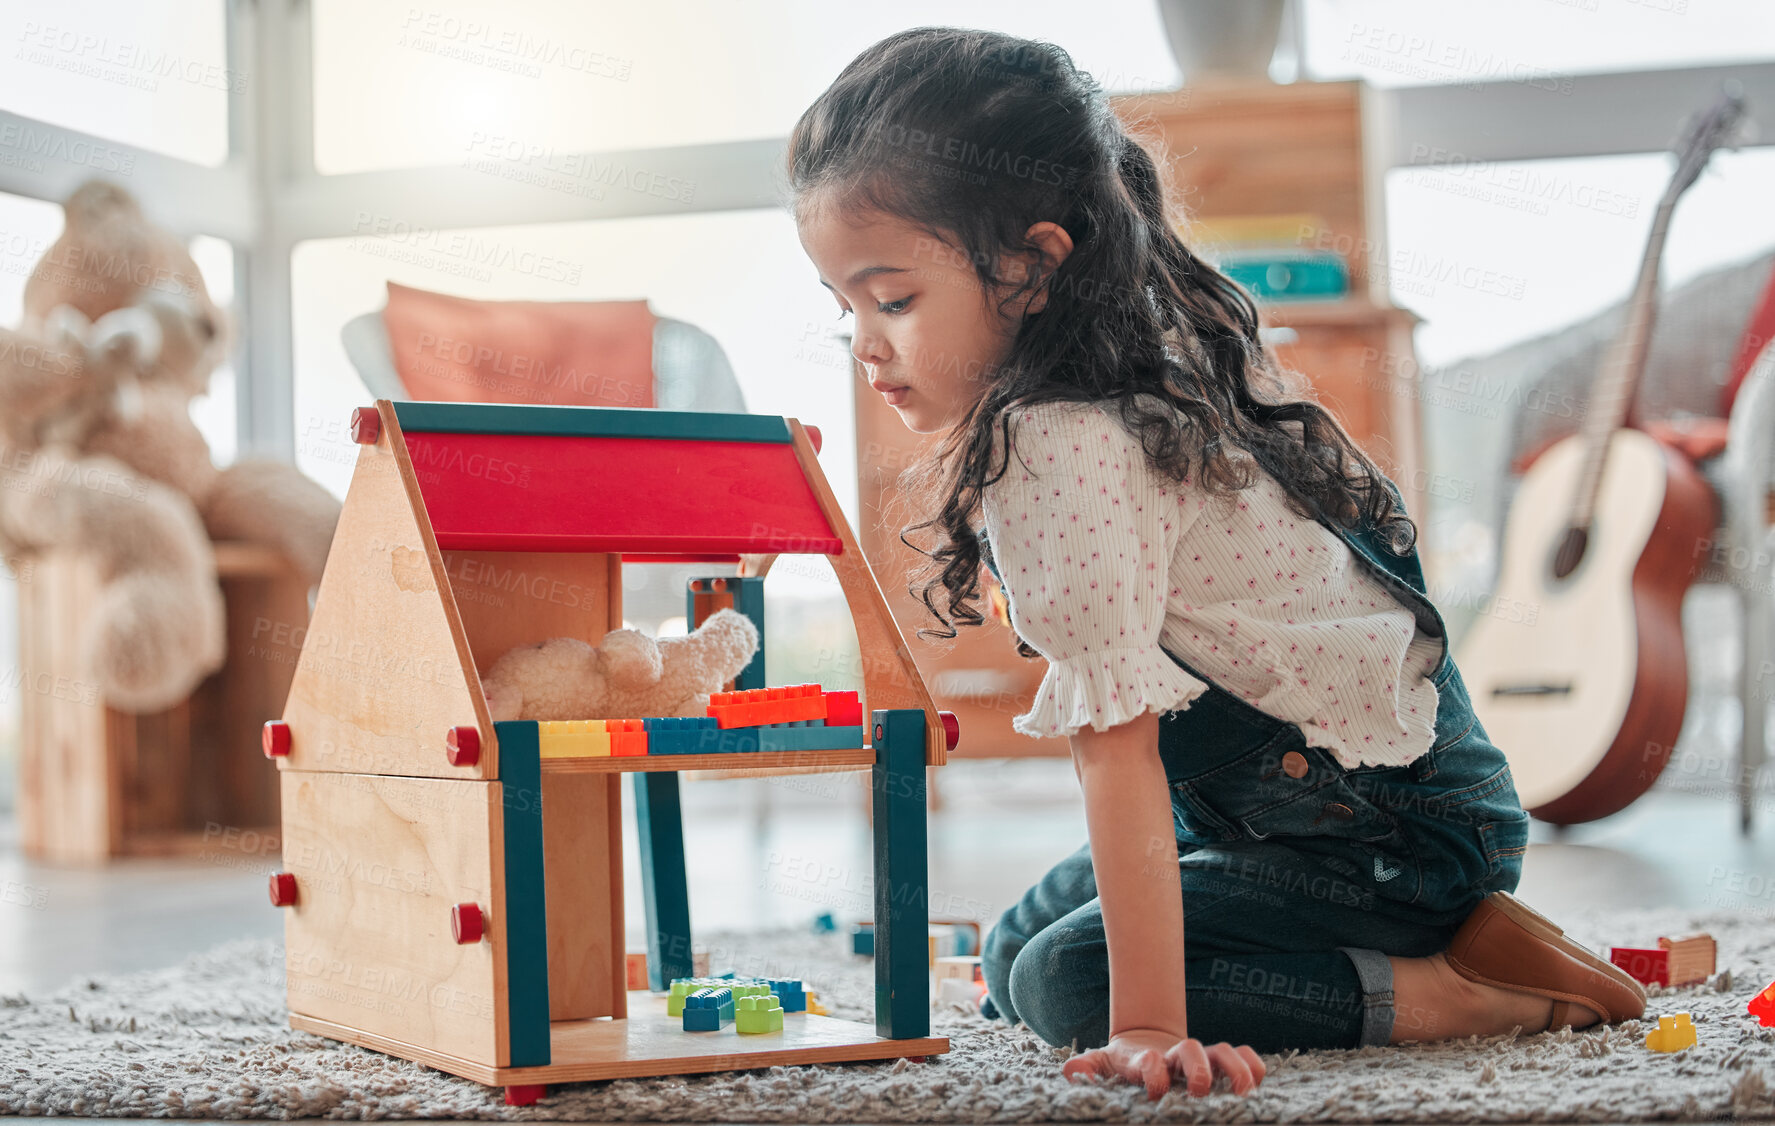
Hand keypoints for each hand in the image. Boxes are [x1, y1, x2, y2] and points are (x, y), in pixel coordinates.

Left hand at [1061, 1028, 1265, 1099]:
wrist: (1145, 1046)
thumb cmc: (1123, 1064)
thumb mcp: (1102, 1064)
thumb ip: (1086, 1067)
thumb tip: (1072, 1072)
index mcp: (1145, 1061)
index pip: (1149, 1062)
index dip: (1152, 1072)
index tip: (1155, 1091)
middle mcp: (1176, 1058)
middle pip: (1191, 1050)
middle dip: (1197, 1068)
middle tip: (1200, 1090)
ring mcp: (1201, 1059)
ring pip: (1223, 1052)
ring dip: (1234, 1069)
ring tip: (1242, 1092)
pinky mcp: (1220, 1065)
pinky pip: (1245, 1057)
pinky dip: (1254, 1065)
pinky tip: (1257, 1083)